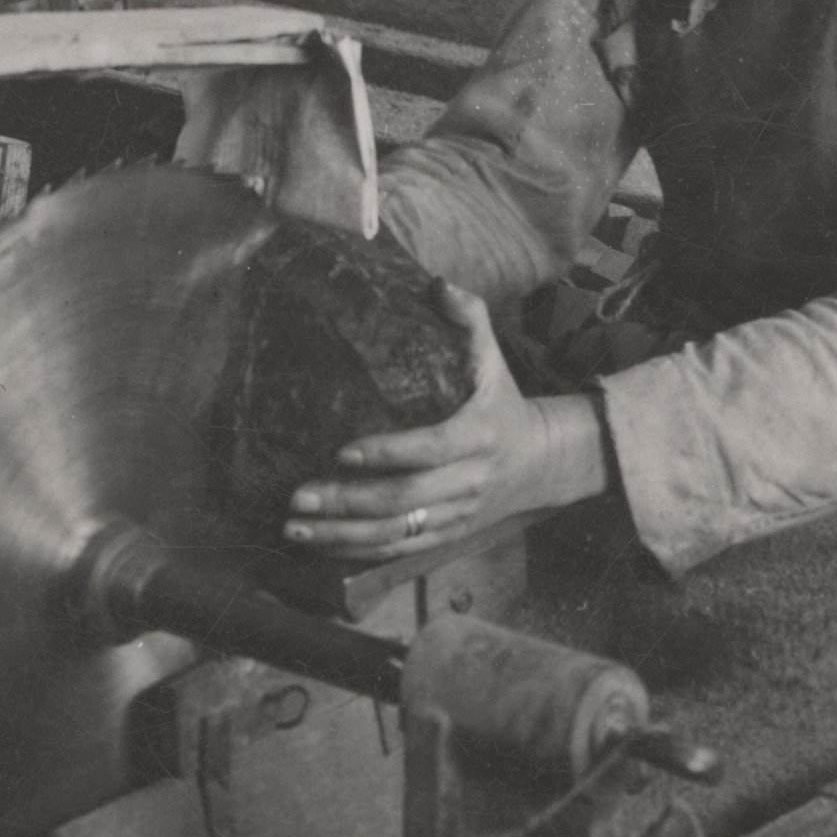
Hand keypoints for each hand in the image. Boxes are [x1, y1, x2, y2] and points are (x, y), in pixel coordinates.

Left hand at [278, 290, 602, 567]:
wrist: (541, 462)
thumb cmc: (502, 403)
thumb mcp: (493, 360)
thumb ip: (469, 319)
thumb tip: (436, 283)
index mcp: (478, 436)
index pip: (430, 449)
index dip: (386, 453)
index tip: (341, 452)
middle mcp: (467, 482)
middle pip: (404, 500)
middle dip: (348, 502)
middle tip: (299, 495)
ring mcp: (455, 515)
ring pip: (395, 534)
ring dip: (342, 535)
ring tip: (295, 526)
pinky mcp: (445, 537)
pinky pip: (398, 551)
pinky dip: (357, 552)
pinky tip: (321, 545)